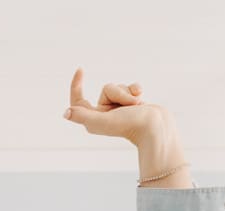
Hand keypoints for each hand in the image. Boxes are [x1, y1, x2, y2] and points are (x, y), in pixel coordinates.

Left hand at [64, 69, 187, 184]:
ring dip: (128, 93)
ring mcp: (117, 110)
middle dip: (118, 92)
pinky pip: (130, 87)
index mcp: (92, 120)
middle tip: (128, 106)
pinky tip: (142, 98)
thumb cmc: (131, 125)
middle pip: (106, 89)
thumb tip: (66, 113)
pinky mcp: (131, 105)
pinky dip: (136, 89)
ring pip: (119, 87)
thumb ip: (84, 116)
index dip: (77, 85)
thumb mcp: (104, 120)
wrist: (158, 127)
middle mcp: (103, 115)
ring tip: (136, 106)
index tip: (80, 69)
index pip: (78, 100)